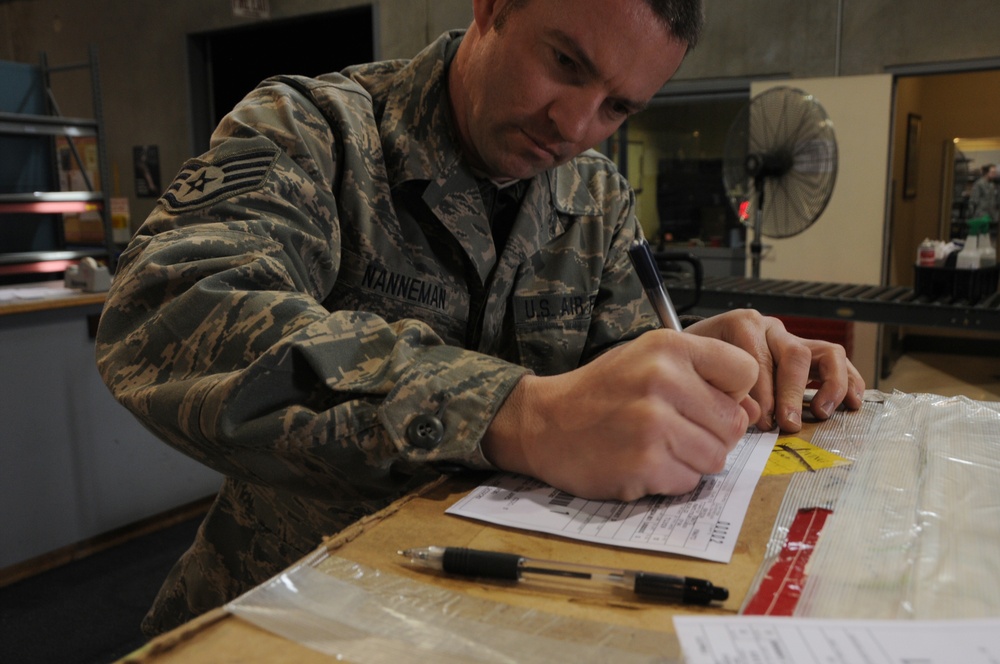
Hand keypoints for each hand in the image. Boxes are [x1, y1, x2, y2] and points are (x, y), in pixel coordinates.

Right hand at [482, 330, 759, 500]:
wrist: (544, 423)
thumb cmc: (601, 393)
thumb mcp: (650, 362)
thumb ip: (703, 378)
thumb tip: (753, 412)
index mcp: (668, 346)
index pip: (745, 372)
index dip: (730, 392)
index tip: (702, 398)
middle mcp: (663, 379)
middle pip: (735, 423)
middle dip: (711, 433)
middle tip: (671, 428)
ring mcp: (653, 423)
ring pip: (717, 457)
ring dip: (692, 459)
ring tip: (655, 445)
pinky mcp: (645, 463)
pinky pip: (690, 481)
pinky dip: (670, 479)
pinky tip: (642, 462)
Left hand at [684, 310, 864, 431]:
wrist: (694, 350)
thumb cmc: (696, 362)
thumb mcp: (698, 369)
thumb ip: (721, 388)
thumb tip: (754, 415)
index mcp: (741, 325)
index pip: (760, 357)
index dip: (762, 392)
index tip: (761, 420)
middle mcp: (770, 328)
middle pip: (794, 354)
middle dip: (792, 393)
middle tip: (788, 423)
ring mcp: (791, 338)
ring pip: (825, 352)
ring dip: (829, 385)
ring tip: (822, 412)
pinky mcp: (808, 352)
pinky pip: (837, 360)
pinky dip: (849, 380)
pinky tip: (852, 402)